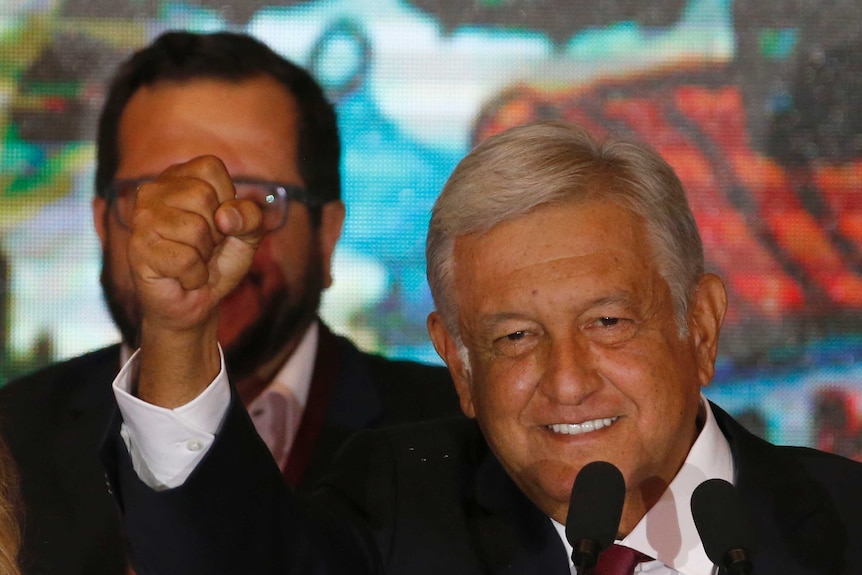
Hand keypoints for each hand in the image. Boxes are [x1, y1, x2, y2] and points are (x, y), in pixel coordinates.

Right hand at [128, 155, 264, 405]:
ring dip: (204, 255)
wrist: (197, 303)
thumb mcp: (248, 235)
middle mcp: (153, 191)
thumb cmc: (218, 262)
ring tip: (192, 260)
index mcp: (179, 176)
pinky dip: (194, 276)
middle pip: (203, 196)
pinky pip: (185, 259)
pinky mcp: (137, 249)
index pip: (211, 167)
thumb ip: (250, 217)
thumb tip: (225, 216)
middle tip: (203, 246)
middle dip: (216, 231)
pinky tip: (183, 277)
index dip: (227, 198)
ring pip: (195, 229)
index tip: (219, 222)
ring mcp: (141, 219)